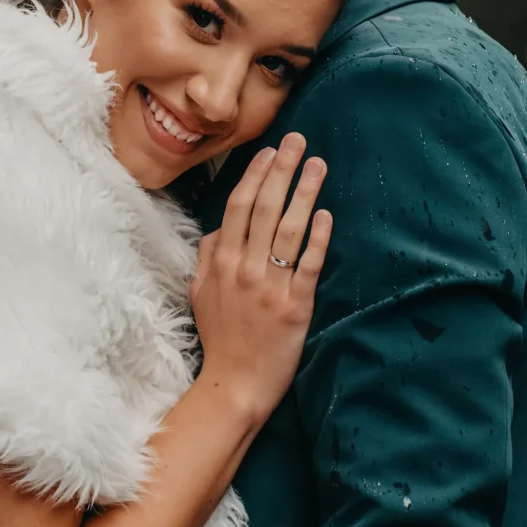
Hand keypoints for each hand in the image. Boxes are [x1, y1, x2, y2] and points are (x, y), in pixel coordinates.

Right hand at [191, 133, 333, 422]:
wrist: (234, 385)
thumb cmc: (220, 338)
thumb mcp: (200, 292)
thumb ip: (208, 256)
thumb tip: (219, 229)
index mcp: (221, 262)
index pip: (238, 206)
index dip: (255, 175)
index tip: (270, 151)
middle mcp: (244, 268)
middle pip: (264, 208)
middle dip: (282, 171)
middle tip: (299, 142)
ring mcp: (269, 286)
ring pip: (288, 229)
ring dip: (304, 193)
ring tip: (317, 166)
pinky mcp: (294, 306)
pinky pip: (307, 265)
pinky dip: (317, 238)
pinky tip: (326, 215)